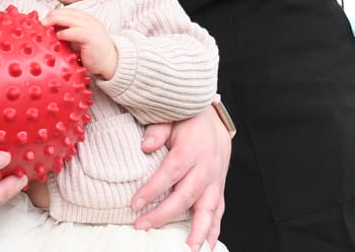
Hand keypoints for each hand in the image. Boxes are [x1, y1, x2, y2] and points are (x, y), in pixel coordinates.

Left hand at [46, 7, 116, 79]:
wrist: (109, 62)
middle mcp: (87, 20)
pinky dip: (65, 33)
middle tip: (40, 24)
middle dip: (51, 16)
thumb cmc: (91, 52)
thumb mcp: (77, 39)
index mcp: (84, 19)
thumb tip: (47, 31)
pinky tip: (58, 37)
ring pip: (69, 18)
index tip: (41, 22)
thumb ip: (66, 32)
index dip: (52, 14)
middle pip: (65, 12)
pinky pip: (75, 32)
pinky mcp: (91, 37)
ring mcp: (90, 27)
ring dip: (54, 21)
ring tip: (44, 27)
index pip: (65, 11)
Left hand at [132, 106, 229, 250]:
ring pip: (208, 209)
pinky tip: (207, 246)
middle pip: (186, 195)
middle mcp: (206, 167)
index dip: (152, 189)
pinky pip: (219, 211)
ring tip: (188, 249)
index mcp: (192, 149)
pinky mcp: (220, 187)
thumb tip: (145, 146)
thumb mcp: (171, 116)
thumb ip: (158, 129)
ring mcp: (215, 180)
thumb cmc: (187, 118)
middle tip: (142, 226)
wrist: (213, 118)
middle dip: (164, 214)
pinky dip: (213, 230)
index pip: (170, 172)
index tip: (134, 203)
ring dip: (198, 231)